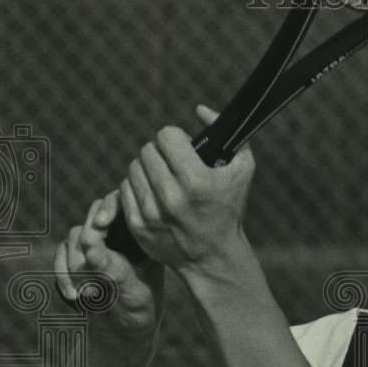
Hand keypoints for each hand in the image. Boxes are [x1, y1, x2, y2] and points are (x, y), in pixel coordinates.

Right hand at [54, 190, 164, 343]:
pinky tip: (74, 297)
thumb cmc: (139, 310)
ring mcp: (95, 244)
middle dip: (88, 242)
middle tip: (89, 269)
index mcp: (140, 234)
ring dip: (76, 264)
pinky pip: (60, 255)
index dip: (109, 207)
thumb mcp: (132, 291)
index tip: (101, 224)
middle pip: (93, 216)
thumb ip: (113, 268)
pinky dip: (63, 275)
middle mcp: (119, 233)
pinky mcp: (76, 257)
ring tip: (88, 294)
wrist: (125, 332)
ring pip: (74, 236)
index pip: (122, 203)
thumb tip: (89, 246)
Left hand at [119, 105, 255, 274]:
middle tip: (172, 162)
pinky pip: (125, 189)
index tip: (182, 147)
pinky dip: (137, 187)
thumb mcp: (242, 170)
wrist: (213, 257)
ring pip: (133, 167)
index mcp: (197, 181)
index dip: (175, 138)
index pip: (166, 136)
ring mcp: (152, 213)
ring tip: (162, 177)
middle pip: (148, 149)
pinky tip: (153, 193)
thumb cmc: (229, 209)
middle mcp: (172, 197)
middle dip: (161, 151)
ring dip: (147, 168)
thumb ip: (226, 133)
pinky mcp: (138, 225)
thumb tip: (199, 109)